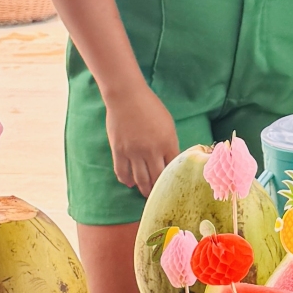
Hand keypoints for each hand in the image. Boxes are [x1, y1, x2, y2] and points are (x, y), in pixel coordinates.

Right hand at [103, 82, 180, 198]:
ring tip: (146, 194)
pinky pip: (122, 172)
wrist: (126, 97)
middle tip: (159, 196)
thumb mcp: (168, 123)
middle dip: (159, 189)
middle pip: (157, 178)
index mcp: (167, 143)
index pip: (173, 169)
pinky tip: (130, 183)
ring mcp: (134, 152)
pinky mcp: (119, 151)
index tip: (173, 187)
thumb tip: (170, 159)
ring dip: (143, 189)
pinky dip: (126, 180)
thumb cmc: (150, 106)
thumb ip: (169, 142)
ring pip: (140, 179)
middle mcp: (152, 151)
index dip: (173, 179)